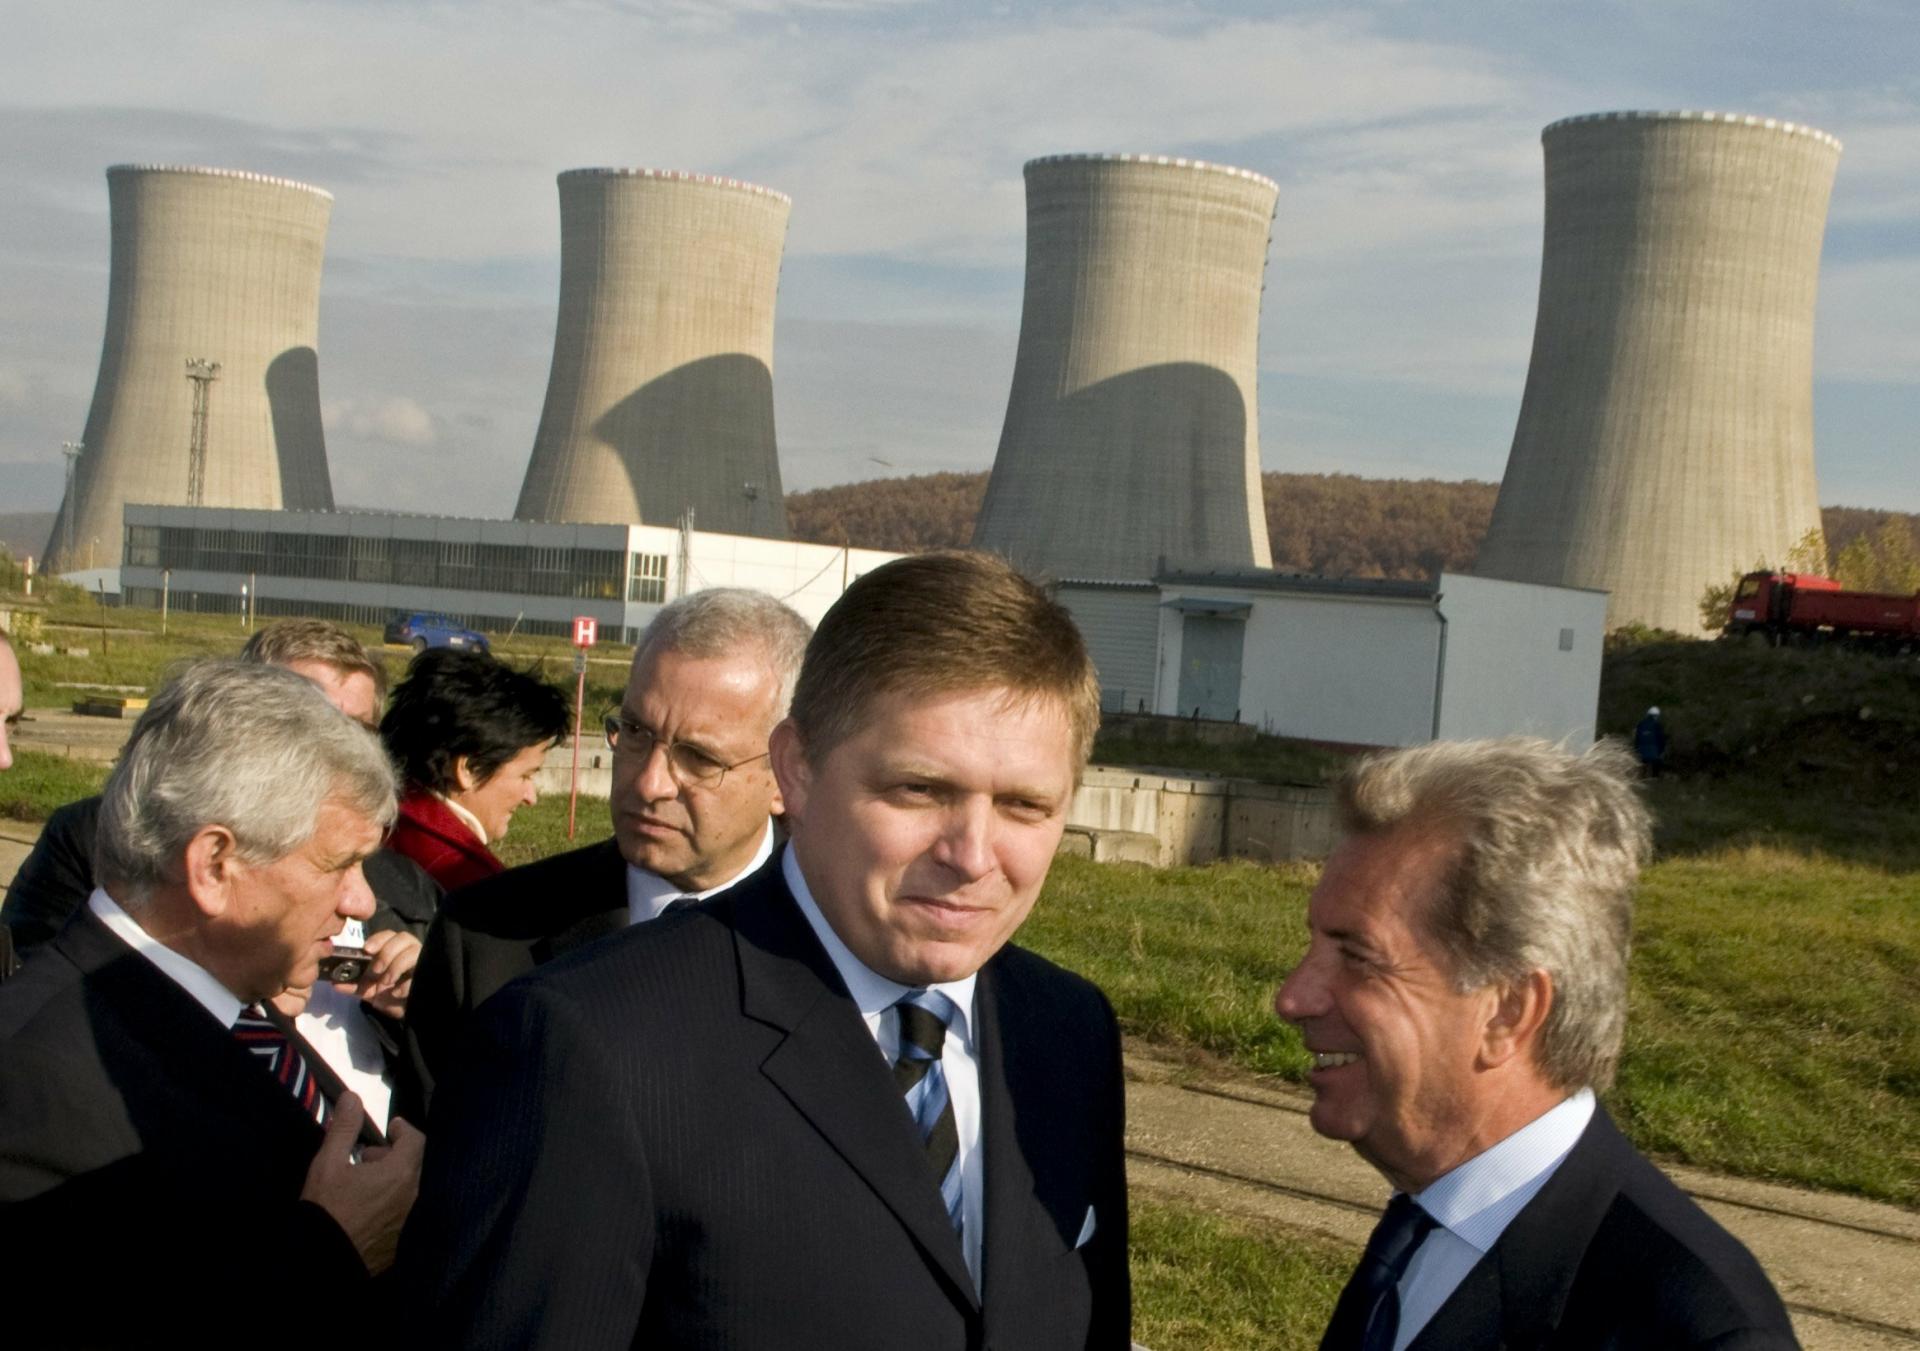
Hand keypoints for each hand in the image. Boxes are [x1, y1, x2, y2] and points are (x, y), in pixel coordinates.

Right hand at [299, 1092, 425, 1274]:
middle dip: (395, 1155)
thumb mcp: (328, 1164)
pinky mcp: (402, 1242)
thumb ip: (344, 1128)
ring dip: (394, 1179)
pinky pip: (406, 1213)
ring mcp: (410, 1221)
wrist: (320, 1264)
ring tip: (364, 1184)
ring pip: (411, 1189)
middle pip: (415, 1165)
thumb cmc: (325, 1209)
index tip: (391, 1128)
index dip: (404, 1131)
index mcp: (401, 1174)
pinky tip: (368, 1208)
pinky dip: (393, 1203)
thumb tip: (352, 1097)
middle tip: (367, 1158)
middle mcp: (414, 1196)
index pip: (416, 1141)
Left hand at [340, 928, 421, 1018]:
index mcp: (393, 949)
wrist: (405, 1010)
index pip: (389, 935)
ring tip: (386, 983)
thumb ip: (353, 985)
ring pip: (414, 951)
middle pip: (403, 938)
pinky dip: (407, 983)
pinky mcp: (429, 974)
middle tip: (376, 970)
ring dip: (397, 966)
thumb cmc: (387, 993)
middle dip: (387, 953)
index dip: (378, 939)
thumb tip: (335, 984)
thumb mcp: (368, 989)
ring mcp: (422, 961)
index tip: (367, 950)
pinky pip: (423, 972)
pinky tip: (397, 993)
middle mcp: (409, 950)